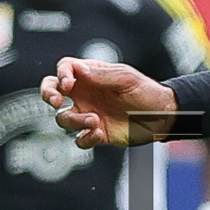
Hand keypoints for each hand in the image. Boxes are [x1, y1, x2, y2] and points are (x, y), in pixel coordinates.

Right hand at [43, 57, 177, 148]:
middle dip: (48, 94)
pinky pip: (80, 140)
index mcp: (91, 76)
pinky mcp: (96, 134)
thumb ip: (101, 75)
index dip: (61, 74)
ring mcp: (89, 114)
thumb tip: (77, 70)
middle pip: (52, 91)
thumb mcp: (126, 78)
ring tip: (95, 120)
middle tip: (57, 101)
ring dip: (75, 121)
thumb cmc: (146, 91)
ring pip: (64, 119)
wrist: (162, 116)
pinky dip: (85, 138)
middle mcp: (85, 95)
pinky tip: (99, 133)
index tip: (68, 83)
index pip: (64, 69)